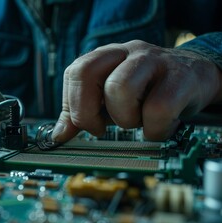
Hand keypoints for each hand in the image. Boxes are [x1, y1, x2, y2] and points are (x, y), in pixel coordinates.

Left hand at [52, 40, 221, 141]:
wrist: (197, 76)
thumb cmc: (149, 89)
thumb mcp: (112, 98)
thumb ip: (85, 112)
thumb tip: (59, 135)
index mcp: (107, 56)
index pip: (75, 72)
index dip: (72, 103)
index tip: (80, 127)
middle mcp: (127, 53)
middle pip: (87, 72)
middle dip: (86, 110)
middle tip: (98, 129)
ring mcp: (154, 62)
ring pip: (120, 88)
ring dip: (124, 118)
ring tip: (135, 122)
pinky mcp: (180, 79)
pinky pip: (158, 109)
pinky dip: (154, 129)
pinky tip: (158, 128)